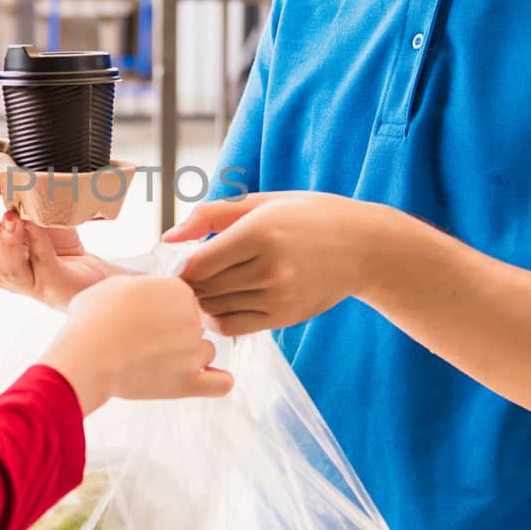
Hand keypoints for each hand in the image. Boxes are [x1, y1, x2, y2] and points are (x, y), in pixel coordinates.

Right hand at [0, 183, 113, 308]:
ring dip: (8, 238)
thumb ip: (9, 194)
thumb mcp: (26, 214)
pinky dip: (38, 241)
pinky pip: (41, 265)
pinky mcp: (52, 285)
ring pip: (5, 268)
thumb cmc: (52, 241)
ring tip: (13, 215)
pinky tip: (38, 224)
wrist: (86, 271)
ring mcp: (24, 281)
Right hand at [40, 275, 234, 414]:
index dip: (164, 307)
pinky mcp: (188, 382)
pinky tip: (202, 379)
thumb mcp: (113, 286)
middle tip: (145, 341)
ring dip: (189, 356)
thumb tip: (145, 293)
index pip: (182, 297)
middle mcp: (192, 318)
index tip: (147, 317)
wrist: (86, 358)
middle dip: (174, 331)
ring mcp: (192, 351)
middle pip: (195, 323)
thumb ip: (140, 286)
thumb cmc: (92, 321)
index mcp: (177, 290)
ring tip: (159, 362)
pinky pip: (221, 383)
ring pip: (206, 351)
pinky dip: (216, 381)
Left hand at [163, 192, 377, 335]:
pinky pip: (233, 326)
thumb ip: (209, 216)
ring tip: (202, 287)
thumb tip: (166, 239)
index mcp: (260, 233)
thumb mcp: (261, 203)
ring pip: (215, 309)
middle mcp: (269, 269)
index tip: (177, 260)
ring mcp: (278, 297)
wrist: (364, 247)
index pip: (198, 264)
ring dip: (200, 301)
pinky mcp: (284, 317)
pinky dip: (216, 318)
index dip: (179, 265)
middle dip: (187, 284)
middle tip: (183, 276)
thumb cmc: (308, 216)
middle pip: (204, 288)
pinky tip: (218, 303)